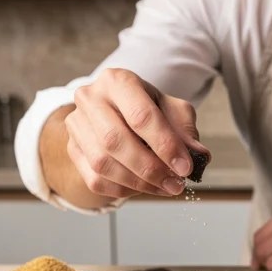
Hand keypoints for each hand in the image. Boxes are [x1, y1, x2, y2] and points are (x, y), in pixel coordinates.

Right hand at [65, 68, 209, 197]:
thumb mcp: (171, 110)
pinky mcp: (72, 149)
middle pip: (116, 140)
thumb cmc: (147, 109)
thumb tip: (199, 155)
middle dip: (150, 168)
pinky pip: (95, 179)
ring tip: (165, 187)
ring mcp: (76, 124)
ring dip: (138, 183)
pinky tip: (145, 188)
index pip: (140, 115)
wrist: (114, 113)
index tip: (185, 167)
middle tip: (176, 183)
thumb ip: (185, 129)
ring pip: (103, 163)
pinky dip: (123, 189)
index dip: (165, 145)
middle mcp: (90, 98)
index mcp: (117, 81)